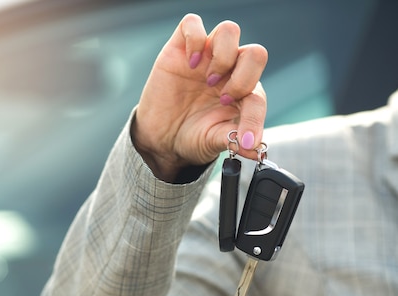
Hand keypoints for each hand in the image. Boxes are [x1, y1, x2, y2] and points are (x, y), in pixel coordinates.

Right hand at [132, 14, 267, 181]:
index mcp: (243, 93)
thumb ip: (234, 141)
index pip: (258, 95)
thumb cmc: (191, 137)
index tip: (245, 138)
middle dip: (244, 77)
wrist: (160, 138)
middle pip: (255, 53)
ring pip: (229, 30)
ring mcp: (205, 57)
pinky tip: (190, 63)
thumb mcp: (213, 142)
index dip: (255, 117)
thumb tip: (256, 149)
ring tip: (208, 79)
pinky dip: (195, 38)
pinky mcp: (180, 48)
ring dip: (224, 56)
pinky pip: (193, 24)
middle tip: (224, 98)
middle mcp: (229, 70)